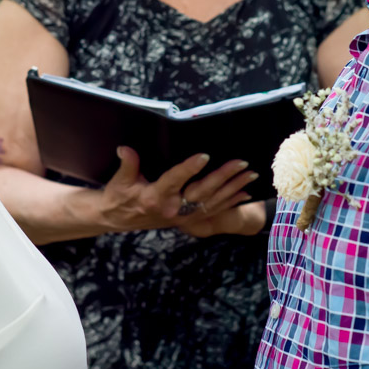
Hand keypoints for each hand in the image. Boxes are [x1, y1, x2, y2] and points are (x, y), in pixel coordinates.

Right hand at [97, 148, 258, 232]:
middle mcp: (172, 209)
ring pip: (213, 202)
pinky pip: (213, 211)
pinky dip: (230, 202)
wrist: (118, 219)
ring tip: (250, 174)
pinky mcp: (187, 219)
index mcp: (155, 197)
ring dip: (233, 188)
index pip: (175, 180)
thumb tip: (126, 149)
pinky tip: (244, 193)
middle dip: (224, 177)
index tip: (204, 156)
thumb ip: (128, 164)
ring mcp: (182, 216)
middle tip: (241, 163)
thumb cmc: (119, 197)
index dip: (189, 169)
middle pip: (203, 191)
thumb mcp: (120, 180)